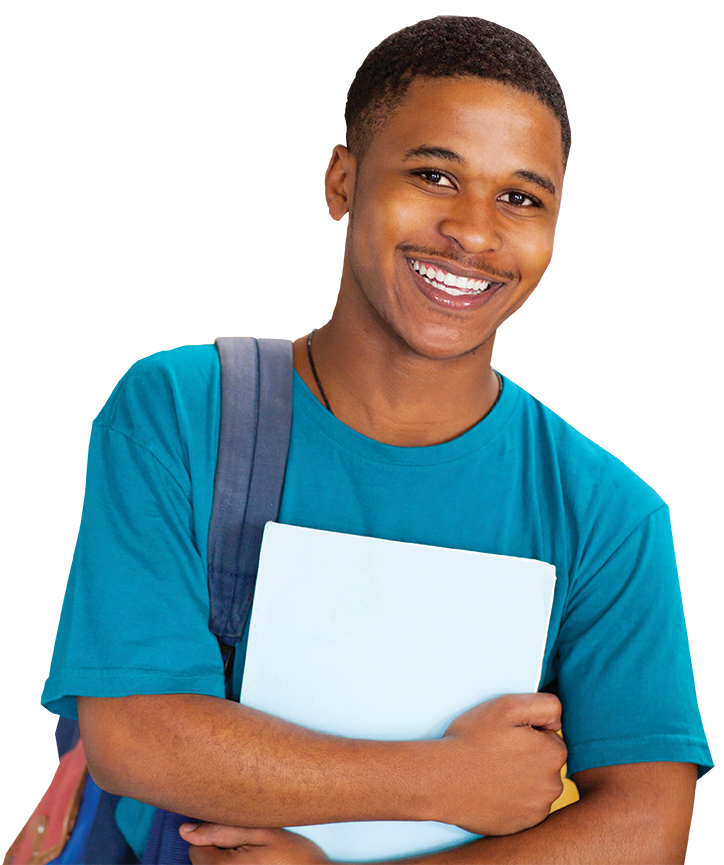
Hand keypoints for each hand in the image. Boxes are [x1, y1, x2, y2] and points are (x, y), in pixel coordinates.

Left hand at [180, 823, 328, 864]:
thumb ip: (222, 830)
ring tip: (255, 860)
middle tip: (251, 848)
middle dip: (220, 853)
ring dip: (228, 863)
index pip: (196, 850)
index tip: (239, 838)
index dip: (216, 839)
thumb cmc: (295, 857)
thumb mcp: (263, 832)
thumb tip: (185, 830)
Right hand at [432, 693, 567, 835]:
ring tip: (492, 770)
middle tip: (497, 751)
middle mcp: (553, 786)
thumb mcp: (508, 705)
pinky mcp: (523, 825)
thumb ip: (546, 705)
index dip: (527, 731)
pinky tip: (492, 788)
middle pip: (545, 761)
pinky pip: (524, 806)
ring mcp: (538, 809)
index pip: (550, 735)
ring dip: (520, 776)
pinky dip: (513, 798)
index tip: (506, 734)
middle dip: (527, 754)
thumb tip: (558, 721)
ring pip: (536, 784)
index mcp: (554, 754)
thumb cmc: (473, 740)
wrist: (442, 779)